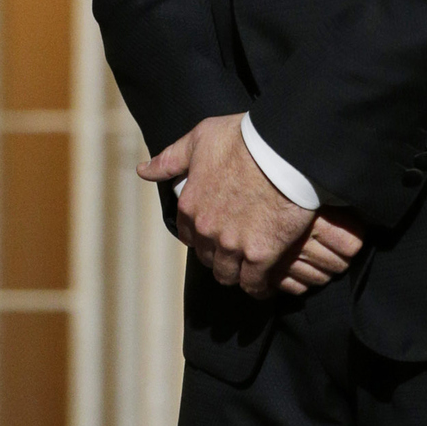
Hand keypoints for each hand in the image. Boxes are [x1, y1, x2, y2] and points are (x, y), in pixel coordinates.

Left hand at [138, 114, 364, 297]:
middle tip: (236, 248)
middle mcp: (207, 230)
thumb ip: (170, 160)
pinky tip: (264, 281)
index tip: (215, 232)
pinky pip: (254, 284)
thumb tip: (142, 170)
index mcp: (190, 205)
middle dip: (218, 254)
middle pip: (207, 257)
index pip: (188, 235)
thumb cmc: (242, 140)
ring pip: (228, 274)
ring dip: (236, 271)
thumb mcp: (199, 140)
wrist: (283, 150)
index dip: (201, 235)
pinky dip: (258, 285)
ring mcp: (233, 245)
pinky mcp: (261, 256)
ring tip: (250, 267)